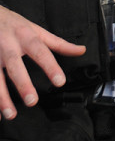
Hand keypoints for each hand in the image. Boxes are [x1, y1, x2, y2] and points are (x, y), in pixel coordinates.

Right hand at [0, 5, 85, 120]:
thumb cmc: (15, 25)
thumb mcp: (37, 30)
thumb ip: (59, 43)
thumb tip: (82, 50)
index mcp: (26, 37)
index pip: (41, 52)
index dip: (51, 66)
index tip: (60, 82)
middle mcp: (8, 46)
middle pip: (15, 66)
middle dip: (23, 84)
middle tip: (32, 101)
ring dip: (2, 98)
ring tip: (11, 115)